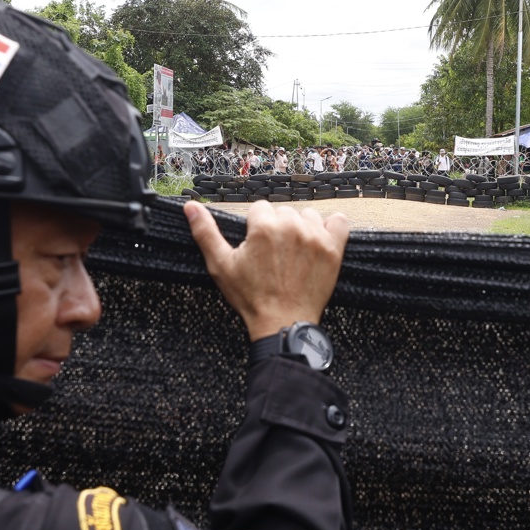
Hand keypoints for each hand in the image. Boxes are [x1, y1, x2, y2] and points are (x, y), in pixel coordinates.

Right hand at [184, 200, 348, 339]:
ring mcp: (315, 237)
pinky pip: (339, 222)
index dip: (255, 229)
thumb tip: (191, 206)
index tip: (257, 247)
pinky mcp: (333, 250)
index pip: (260, 209)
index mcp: (263, 227)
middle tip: (273, 256)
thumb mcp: (221, 265)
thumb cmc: (251, 297)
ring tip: (293, 253)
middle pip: (283, 212)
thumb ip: (205, 232)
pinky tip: (319, 242)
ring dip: (301, 228)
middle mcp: (291, 227)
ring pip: (307, 216)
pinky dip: (331, 228)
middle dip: (277, 229)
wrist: (282, 323)